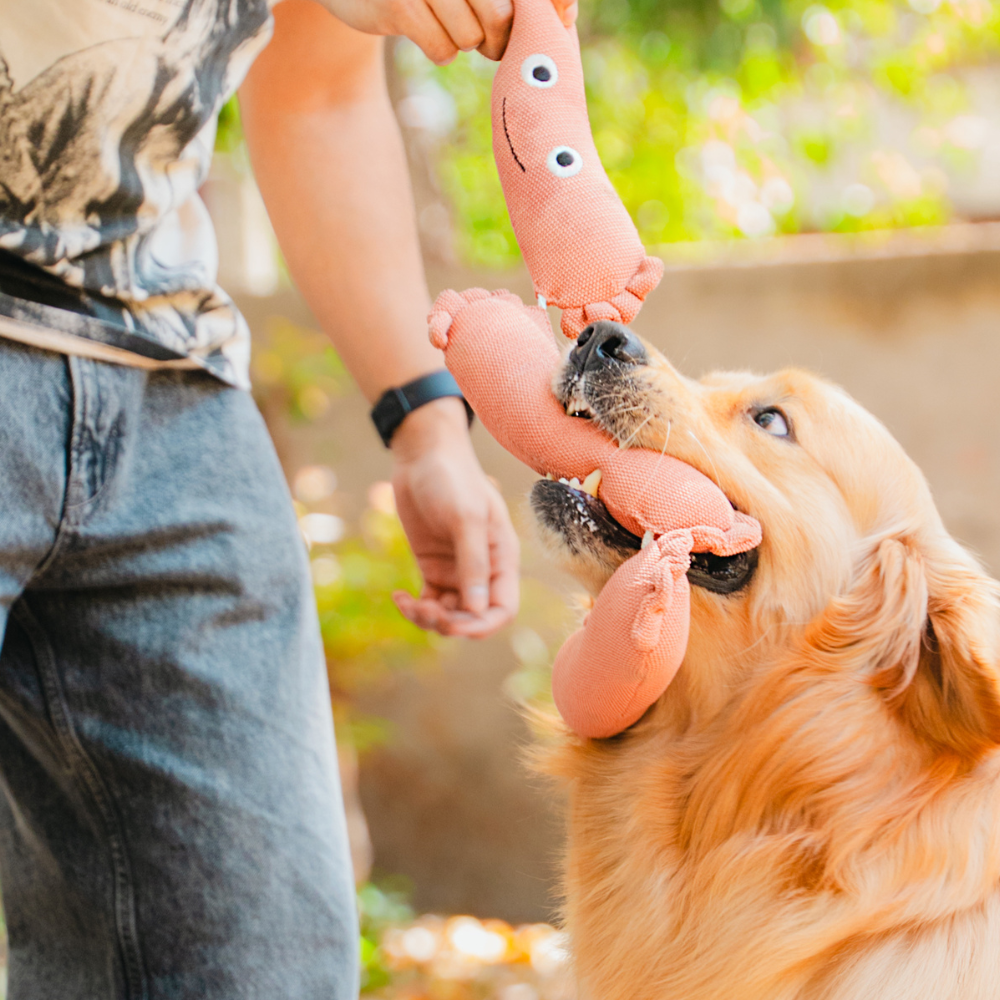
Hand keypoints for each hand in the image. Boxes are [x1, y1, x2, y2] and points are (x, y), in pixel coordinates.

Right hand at [318, 0, 577, 63]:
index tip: (550, 23)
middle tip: (490, 40)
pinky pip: (442, 48)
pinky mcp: (398, 4)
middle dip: (500, 38)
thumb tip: (567, 13)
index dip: (543, 9)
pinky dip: (440, 51)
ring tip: (451, 28)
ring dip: (466, 42)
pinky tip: (427, 34)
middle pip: (500, 14)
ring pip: (471, 35)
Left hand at [390, 397, 519, 636]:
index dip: (482, 625)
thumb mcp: (466, 518)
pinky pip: (428, 602)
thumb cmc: (452, 479)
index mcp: (501, 559)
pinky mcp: (432, 567)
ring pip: (449, 615)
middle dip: (449, 623)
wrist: (423, 457)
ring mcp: (456, 571)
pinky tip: (398, 596)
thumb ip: (473, 563)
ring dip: (429, 619)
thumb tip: (477, 612)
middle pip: (473, 618)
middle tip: (423, 610)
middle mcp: (482, 570)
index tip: (453, 625)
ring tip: (407, 603)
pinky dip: (414, 608)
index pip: (502, 609)